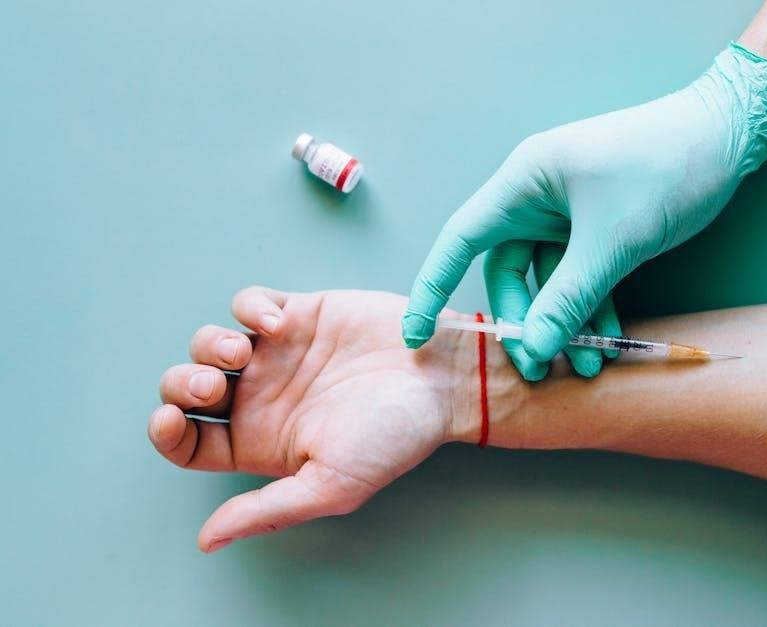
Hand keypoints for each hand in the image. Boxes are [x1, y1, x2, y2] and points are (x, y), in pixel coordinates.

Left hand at [149, 286, 490, 551]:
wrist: (442, 378)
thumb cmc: (396, 435)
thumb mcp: (331, 485)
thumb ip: (268, 510)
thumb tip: (209, 540)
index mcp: (263, 442)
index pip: (191, 441)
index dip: (167, 431)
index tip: (169, 419)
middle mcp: (264, 398)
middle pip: (188, 389)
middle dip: (181, 384)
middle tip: (210, 385)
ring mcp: (279, 353)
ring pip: (210, 342)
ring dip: (209, 344)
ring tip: (240, 352)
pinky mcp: (300, 313)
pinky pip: (250, 303)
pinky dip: (249, 309)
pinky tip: (274, 325)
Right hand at [403, 43, 766, 379]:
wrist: (728, 136)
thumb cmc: (664, 167)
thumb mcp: (612, 240)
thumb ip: (569, 298)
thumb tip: (536, 348)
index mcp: (524, 184)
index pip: (461, 241)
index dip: (433, 287)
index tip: (418, 334)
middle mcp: (537, 199)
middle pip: (509, 273)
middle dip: (524, 322)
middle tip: (541, 366)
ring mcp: (568, 216)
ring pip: (548, 282)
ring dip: (563, 323)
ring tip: (585, 366)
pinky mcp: (597, 230)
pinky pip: (581, 277)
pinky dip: (590, 308)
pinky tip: (608, 339)